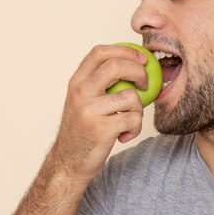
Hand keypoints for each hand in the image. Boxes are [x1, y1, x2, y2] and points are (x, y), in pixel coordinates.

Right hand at [53, 44, 148, 183]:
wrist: (68, 163)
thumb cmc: (82, 131)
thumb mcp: (82, 101)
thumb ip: (100, 83)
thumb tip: (135, 65)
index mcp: (76, 82)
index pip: (99, 52)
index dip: (125, 51)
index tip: (141, 59)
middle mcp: (80, 93)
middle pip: (116, 66)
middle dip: (139, 72)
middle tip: (145, 84)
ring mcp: (89, 111)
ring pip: (131, 96)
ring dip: (138, 110)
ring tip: (129, 120)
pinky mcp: (101, 129)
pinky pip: (133, 120)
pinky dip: (135, 128)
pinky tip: (124, 135)